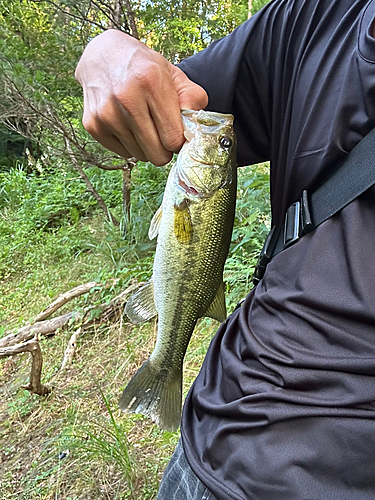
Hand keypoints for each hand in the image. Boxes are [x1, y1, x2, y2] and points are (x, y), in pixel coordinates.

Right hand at [75, 30, 207, 164]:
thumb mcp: (174, 75)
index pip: (173, 139)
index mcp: (151, 82)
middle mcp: (126, 99)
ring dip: (146, 146)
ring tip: (142, 123)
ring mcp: (106, 113)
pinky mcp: (92, 125)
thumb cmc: (145, 70)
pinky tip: (127, 124)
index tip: (176, 133)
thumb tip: (194, 131)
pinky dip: (129, 145)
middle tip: (162, 133)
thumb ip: (193, 99)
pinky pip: (123, 154)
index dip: (179, 141)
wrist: (102, 56)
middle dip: (164, 149)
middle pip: (157, 154)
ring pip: (140, 156)